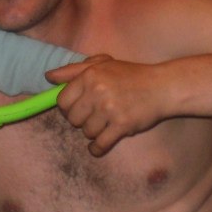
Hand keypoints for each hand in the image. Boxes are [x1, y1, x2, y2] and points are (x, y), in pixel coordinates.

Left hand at [48, 56, 164, 156]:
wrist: (162, 87)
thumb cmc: (131, 75)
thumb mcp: (103, 64)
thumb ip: (74, 69)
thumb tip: (48, 77)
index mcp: (90, 75)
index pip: (62, 100)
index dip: (67, 107)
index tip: (77, 109)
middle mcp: (97, 91)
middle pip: (72, 118)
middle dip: (80, 120)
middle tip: (93, 115)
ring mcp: (109, 109)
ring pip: (86, 132)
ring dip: (93, 131)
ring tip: (104, 123)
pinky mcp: (122, 126)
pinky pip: (100, 144)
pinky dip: (97, 148)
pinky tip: (99, 145)